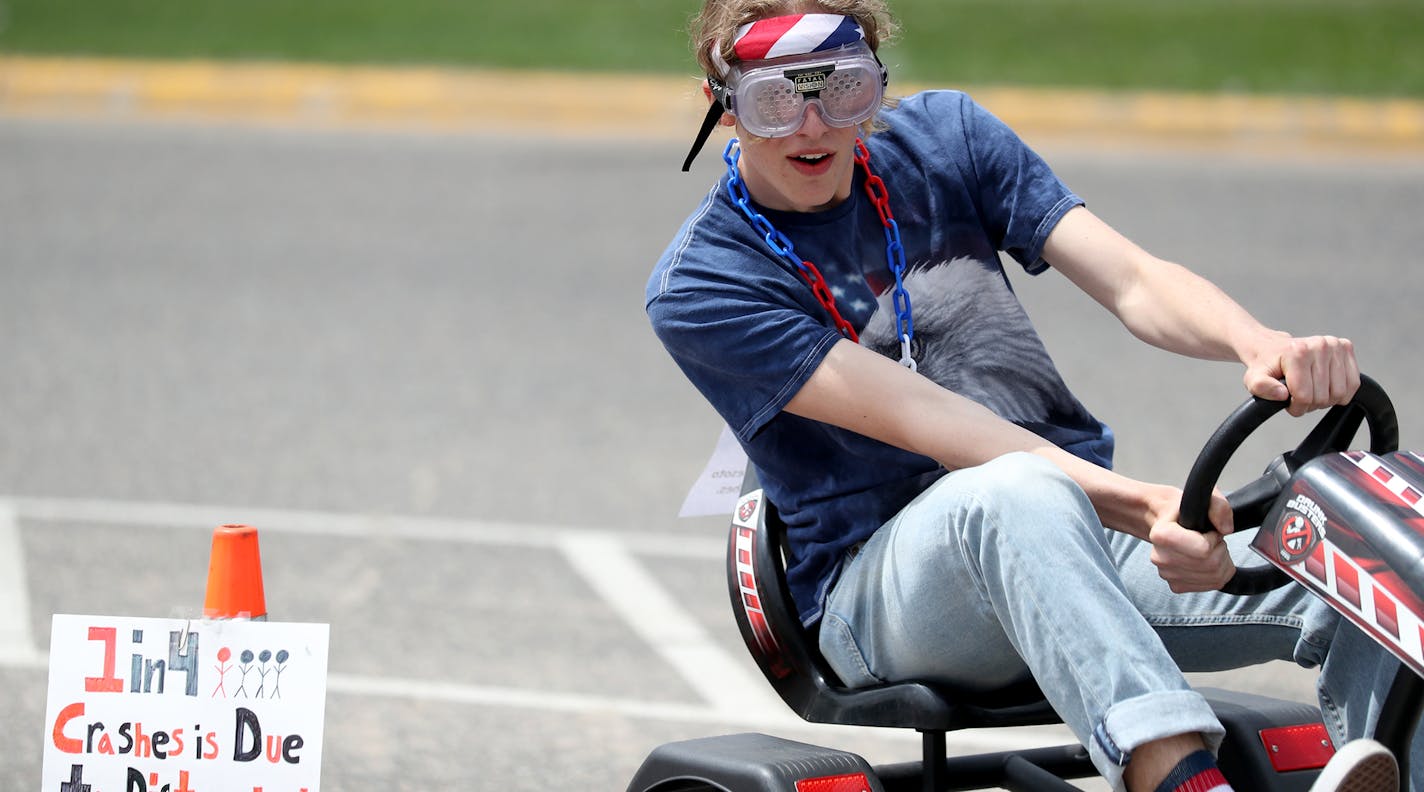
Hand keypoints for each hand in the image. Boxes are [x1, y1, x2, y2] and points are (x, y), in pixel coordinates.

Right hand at [1148, 489, 1234, 592]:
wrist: (1163, 522)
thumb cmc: (1183, 510)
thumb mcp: (1204, 499)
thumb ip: (1219, 508)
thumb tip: (1227, 529)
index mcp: (1162, 535)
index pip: (1204, 550)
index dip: (1214, 539)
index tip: (1207, 531)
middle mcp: (1160, 558)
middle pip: (1212, 566)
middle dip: (1220, 551)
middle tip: (1210, 540)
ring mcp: (1167, 574)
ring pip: (1214, 578)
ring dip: (1221, 563)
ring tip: (1208, 549)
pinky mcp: (1175, 585)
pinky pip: (1210, 586)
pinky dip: (1216, 574)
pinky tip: (1205, 561)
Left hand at [1243, 333, 1359, 416]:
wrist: (1274, 348)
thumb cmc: (1266, 365)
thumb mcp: (1253, 379)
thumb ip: (1261, 388)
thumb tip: (1283, 394)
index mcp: (1297, 353)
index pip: (1304, 396)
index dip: (1296, 407)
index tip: (1289, 403)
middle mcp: (1319, 346)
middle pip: (1323, 396)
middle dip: (1310, 404)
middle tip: (1299, 396)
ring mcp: (1335, 345)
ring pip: (1340, 393)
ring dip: (1326, 400)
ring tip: (1311, 391)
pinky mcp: (1346, 348)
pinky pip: (1353, 384)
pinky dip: (1340, 393)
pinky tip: (1326, 387)